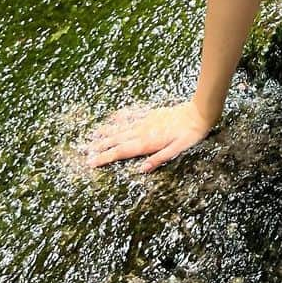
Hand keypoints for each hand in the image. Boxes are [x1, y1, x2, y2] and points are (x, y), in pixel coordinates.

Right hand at [85, 100, 215, 172]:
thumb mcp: (178, 150)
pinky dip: (120, 117)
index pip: (121, 152)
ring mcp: (145, 121)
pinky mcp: (151, 114)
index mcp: (147, 142)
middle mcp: (142, 131)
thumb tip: (141, 170)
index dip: (105, 157)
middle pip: (116, 140)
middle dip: (99, 147)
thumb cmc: (190, 134)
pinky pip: (131, 115)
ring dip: (106, 133)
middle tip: (83, 151)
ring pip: (121, 128)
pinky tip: (112, 117)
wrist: (198, 113)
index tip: (90, 162)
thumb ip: (159, 159)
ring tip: (92, 136)